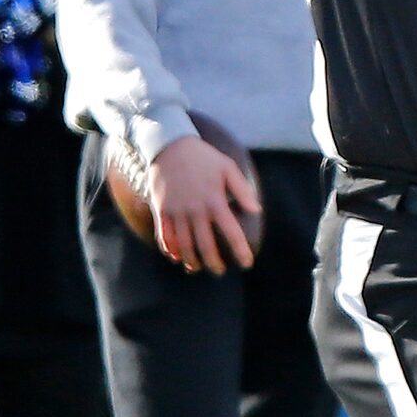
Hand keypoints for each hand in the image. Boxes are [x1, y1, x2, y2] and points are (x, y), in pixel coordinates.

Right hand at [149, 133, 259, 274]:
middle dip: (214, 262)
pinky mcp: (160, 209)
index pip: (231, 233)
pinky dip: (170, 249)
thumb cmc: (203, 157)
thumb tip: (256, 210)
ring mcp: (176, 211)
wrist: (169, 145)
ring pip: (184, 245)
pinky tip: (177, 257)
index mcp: (215, 201)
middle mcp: (195, 210)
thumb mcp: (228, 168)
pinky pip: (164, 235)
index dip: (240, 250)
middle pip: (205, 245)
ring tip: (198, 268)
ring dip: (192, 260)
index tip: (246, 263)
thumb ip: (242, 190)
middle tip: (220, 271)